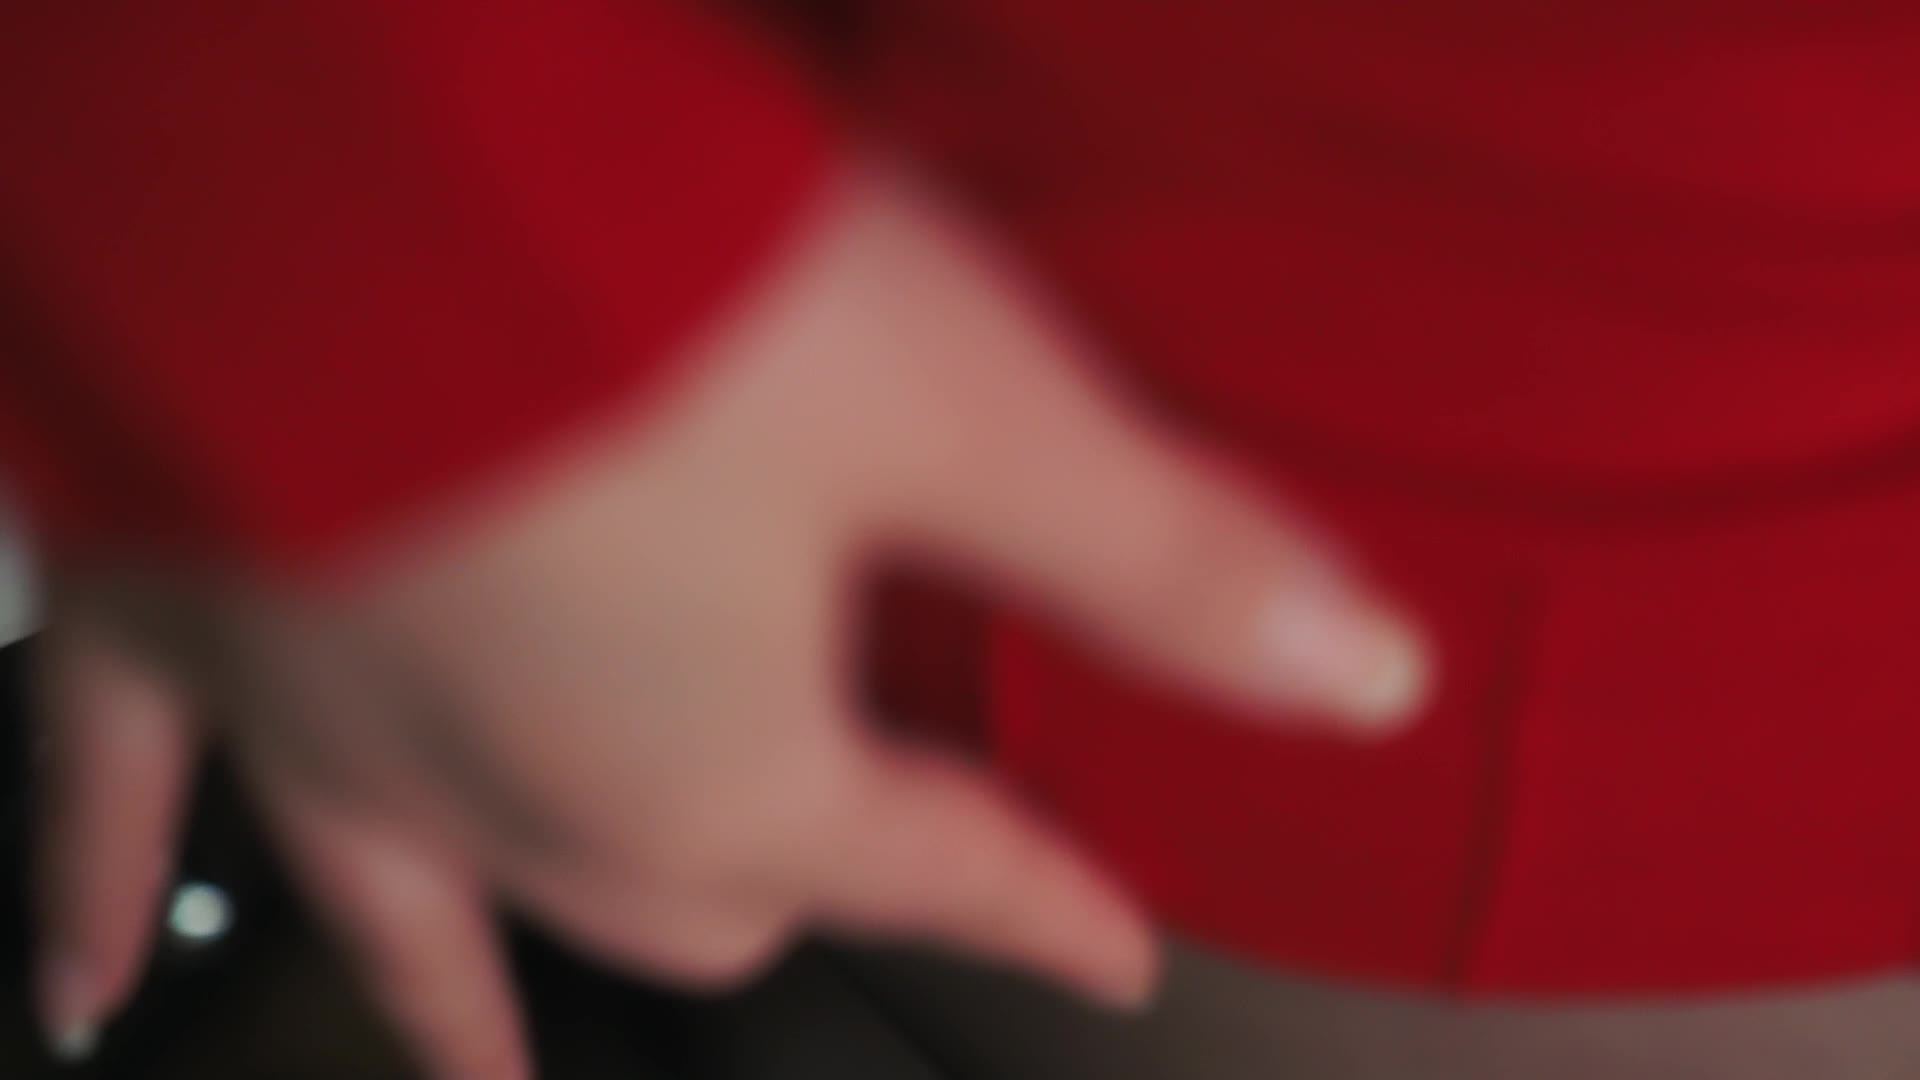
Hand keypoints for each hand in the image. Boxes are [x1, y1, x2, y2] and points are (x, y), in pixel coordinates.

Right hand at [31, 164, 1427, 1078]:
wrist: (336, 155)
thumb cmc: (653, 292)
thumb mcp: (965, 412)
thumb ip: (1160, 561)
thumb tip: (1375, 677)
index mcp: (710, 772)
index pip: (927, 869)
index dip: (1034, 907)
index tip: (1110, 950)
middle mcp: (509, 790)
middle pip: (680, 891)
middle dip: (776, 888)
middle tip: (831, 869)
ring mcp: (323, 721)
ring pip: (410, 914)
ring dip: (455, 992)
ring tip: (483, 1071)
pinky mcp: (174, 613)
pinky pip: (110, 795)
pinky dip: (103, 894)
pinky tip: (84, 982)